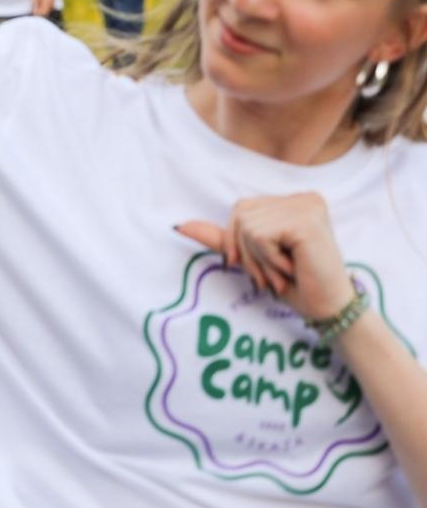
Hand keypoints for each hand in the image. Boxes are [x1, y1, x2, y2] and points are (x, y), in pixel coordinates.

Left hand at [176, 193, 354, 320]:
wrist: (328, 309)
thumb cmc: (295, 284)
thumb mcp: (253, 257)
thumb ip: (222, 238)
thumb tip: (180, 225)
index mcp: (293, 201)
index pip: (241, 208)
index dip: (237, 241)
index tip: (258, 268)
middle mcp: (303, 198)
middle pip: (241, 214)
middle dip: (248, 252)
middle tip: (273, 274)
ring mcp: (307, 206)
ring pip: (248, 226)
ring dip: (260, 259)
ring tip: (283, 273)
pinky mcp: (307, 221)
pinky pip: (260, 235)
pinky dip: (268, 259)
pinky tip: (292, 268)